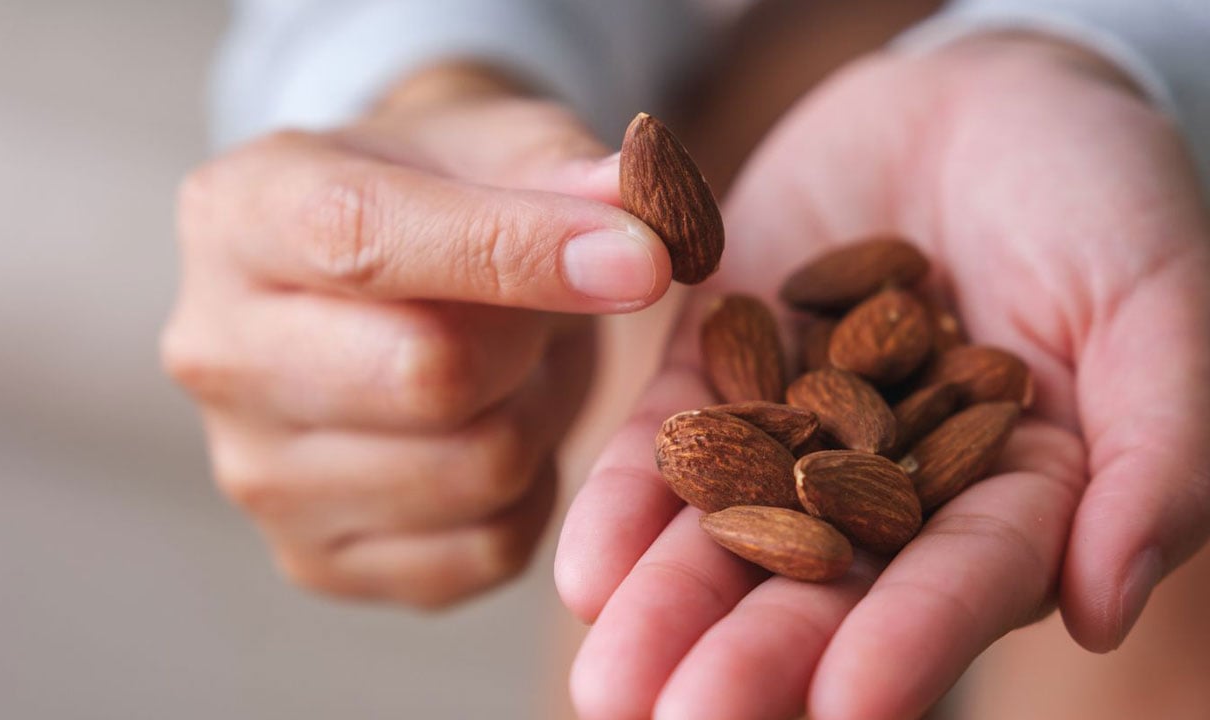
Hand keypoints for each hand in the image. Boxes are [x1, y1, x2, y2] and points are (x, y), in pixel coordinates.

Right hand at [162, 64, 670, 607]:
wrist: (387, 287)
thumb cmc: (444, 199)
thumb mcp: (499, 144)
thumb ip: (567, 169)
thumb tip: (647, 221)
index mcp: (239, 214)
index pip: (365, 241)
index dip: (517, 251)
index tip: (639, 259)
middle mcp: (216, 352)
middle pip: (425, 375)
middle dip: (527, 337)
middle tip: (535, 307)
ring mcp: (254, 473)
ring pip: (475, 470)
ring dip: (535, 415)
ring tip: (507, 367)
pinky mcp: (315, 559)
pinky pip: (487, 549)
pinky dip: (528, 495)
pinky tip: (493, 432)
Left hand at [557, 34, 1209, 717]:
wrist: (981, 98)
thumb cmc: (1100, 195)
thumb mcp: (1156, 305)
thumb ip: (1155, 450)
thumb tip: (1105, 606)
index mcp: (1011, 496)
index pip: (957, 585)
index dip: (907, 645)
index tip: (845, 707)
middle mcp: (892, 488)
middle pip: (822, 587)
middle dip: (751, 656)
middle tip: (675, 718)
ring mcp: (795, 430)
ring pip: (728, 533)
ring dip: (667, 603)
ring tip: (608, 679)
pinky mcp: (718, 369)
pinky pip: (667, 442)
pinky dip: (628, 500)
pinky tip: (583, 565)